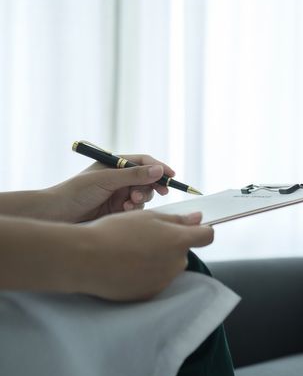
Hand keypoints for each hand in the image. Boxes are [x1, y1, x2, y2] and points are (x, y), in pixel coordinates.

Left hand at [50, 154, 175, 222]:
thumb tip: (159, 169)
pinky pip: (136, 208)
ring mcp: (119, 193)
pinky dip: (134, 209)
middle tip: (151, 194)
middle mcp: (119, 178)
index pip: (143, 162)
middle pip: (147, 179)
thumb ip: (134, 175)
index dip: (159, 168)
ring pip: (143, 195)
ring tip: (130, 203)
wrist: (57, 214)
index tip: (171, 176)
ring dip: (141, 199)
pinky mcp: (118, 209)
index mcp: (114, 164)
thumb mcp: (107, 180)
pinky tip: (125, 210)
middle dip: (150, 187)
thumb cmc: (76, 191)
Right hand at [72, 210, 212, 300]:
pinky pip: (154, 280)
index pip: (207, 236)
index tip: (191, 227)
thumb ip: (177, 220)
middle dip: (171, 245)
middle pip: (183, 252)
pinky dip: (145, 274)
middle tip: (145, 237)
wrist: (85, 258)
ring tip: (131, 252)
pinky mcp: (149, 294)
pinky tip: (126, 267)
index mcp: (179, 241)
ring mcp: (163, 281)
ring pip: (168, 266)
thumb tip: (199, 219)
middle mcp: (176, 264)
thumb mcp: (147, 216)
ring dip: (158, 259)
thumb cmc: (115, 231)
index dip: (200, 230)